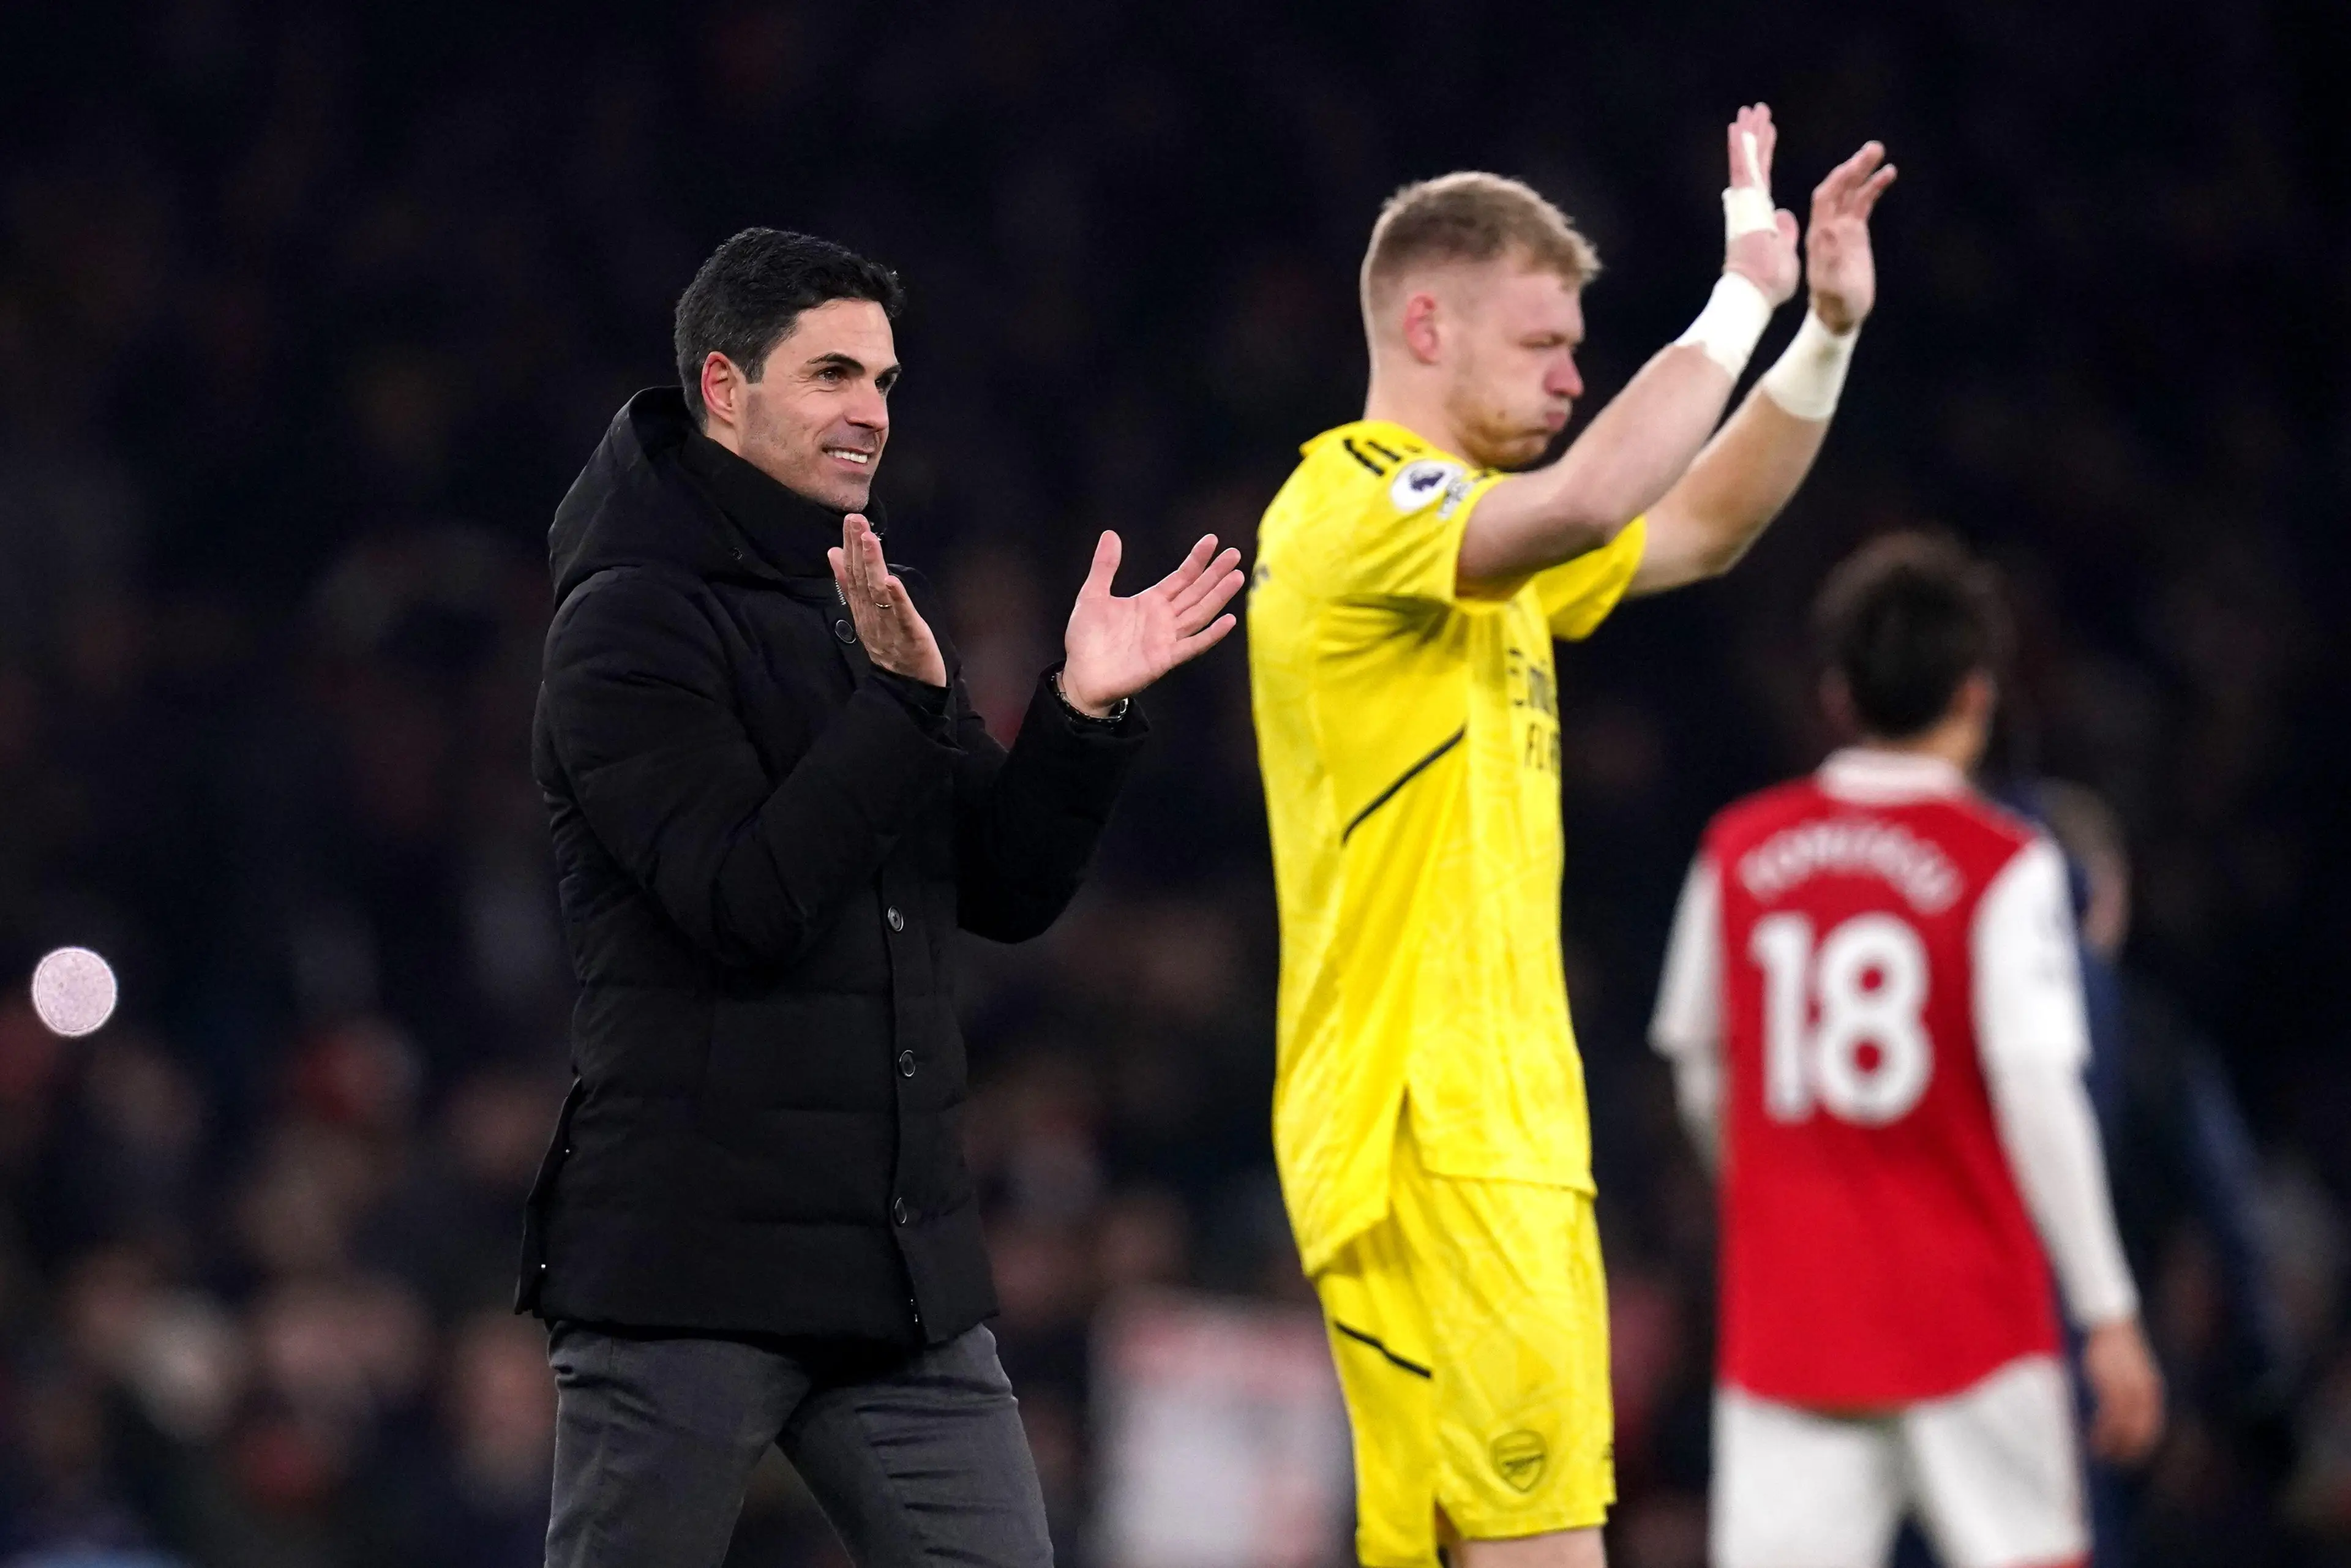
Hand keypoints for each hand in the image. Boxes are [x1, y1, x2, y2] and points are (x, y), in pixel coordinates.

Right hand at [828, 513, 945, 687]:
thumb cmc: (892, 647)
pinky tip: (892, 580)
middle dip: (857, 548)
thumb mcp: (868, 614)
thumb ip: (850, 586)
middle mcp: (871, 616)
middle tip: (854, 519)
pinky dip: (896, 598)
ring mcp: (888, 626)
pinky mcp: (909, 636)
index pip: (852, 574)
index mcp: (862, 610)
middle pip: (861, 579)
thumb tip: (833, 554)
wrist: (908, 688)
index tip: (848, 521)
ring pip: (877, 592)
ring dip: (873, 564)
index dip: (849, 547)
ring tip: (870, 539)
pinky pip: (901, 616)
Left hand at [1060, 532, 1244, 714]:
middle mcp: (1164, 619)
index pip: (1181, 577)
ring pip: (1199, 613)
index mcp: (1150, 601)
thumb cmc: (1087, 639)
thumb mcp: (1092, 596)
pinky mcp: (1165, 659)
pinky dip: (1211, 634)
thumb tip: (1110, 533)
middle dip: (1215, 573)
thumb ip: (1105, 566)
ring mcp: (1167, 639)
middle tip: (1235, 554)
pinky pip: (1193, 645)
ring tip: (1236, 577)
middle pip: (1196, 592)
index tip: (1212, 540)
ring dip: (1218, 596)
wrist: (1081, 676)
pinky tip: (1228, 620)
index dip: (1197, 559)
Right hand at [1722, 103, 1800, 307]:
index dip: (1765, 155)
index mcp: (1761, 214)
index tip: (1766, 135)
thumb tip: (1784, 215)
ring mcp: (1746, 203)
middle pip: (1755, 164)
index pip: (1764, 177)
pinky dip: (1741, 149)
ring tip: (1750, 111)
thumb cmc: (1769, 281)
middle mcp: (1750, 205)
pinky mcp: (1745, 205)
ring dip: (1749, 135)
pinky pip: (1743, 170)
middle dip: (1756, 137)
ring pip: (1748, 161)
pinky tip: (1739, 127)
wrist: (1754, 291)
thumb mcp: (1785, 251)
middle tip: (1755, 112)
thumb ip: (1784, 231)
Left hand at [1804, 140, 1896, 332]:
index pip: (1825, 199)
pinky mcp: (1854, 232)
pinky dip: (1873, 187)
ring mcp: (1841, 228)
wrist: (1838, 316)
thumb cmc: (1836, 306)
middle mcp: (1828, 227)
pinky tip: (1888, 173)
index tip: (1856, 165)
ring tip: (1880, 152)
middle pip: (1839, 188)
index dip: (1839, 179)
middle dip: (1854, 167)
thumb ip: (1829, 263)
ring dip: (1864, 171)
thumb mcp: (1833, 288)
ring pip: (1852, 192)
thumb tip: (1827, 234)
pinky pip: (1863, 203)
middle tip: (1874, 148)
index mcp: (1820, 237)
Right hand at [2082, 1317, 2165, 1464]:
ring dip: (2113, 1443)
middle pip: (2140, 1430)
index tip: (2128, 1456)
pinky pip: (2110, 1417)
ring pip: (2124, 1426)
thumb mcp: (2124, 1370)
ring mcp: (2129, 1387)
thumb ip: (2123, 1390)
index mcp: (2150, 1389)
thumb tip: (2115, 1414)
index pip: (2149, 1426)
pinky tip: (2094, 1439)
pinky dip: (2103, 1432)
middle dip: (2129, 1448)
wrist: (2108, 1323)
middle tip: (2114, 1460)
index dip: (2140, 1444)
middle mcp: (2145, 1392)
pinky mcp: (2112, 1383)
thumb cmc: (2114, 1348)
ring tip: (2100, 1453)